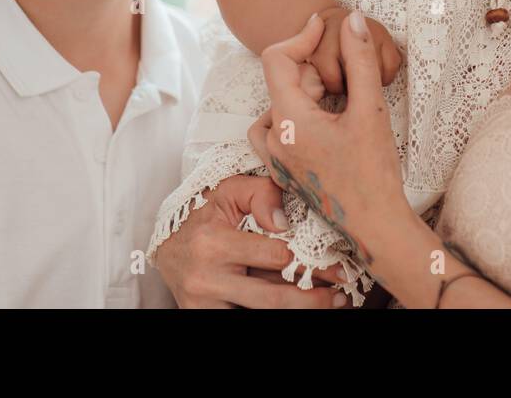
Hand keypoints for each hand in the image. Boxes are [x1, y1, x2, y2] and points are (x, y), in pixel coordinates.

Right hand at [154, 174, 349, 308]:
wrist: (169, 250)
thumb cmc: (204, 218)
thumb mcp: (228, 192)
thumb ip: (261, 193)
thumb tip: (285, 222)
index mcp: (215, 242)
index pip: (276, 257)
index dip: (312, 264)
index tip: (338, 266)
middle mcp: (208, 277)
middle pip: (273, 297)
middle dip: (313, 299)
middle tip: (342, 295)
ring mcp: (205, 304)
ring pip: (262, 313)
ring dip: (301, 311)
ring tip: (330, 304)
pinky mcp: (203, 316)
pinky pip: (245, 318)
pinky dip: (275, 314)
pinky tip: (299, 308)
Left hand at [252, 11, 407, 267]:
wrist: (375, 226)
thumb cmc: (374, 173)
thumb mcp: (370, 109)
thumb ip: (360, 59)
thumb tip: (350, 19)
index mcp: (289, 119)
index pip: (277, 59)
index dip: (301, 36)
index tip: (326, 26)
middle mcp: (274, 137)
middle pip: (281, 82)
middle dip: (313, 69)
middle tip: (347, 76)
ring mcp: (276, 157)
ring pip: (277, 105)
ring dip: (304, 92)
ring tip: (336, 100)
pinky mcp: (284, 169)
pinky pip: (278, 129)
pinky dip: (297, 115)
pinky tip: (326, 121)